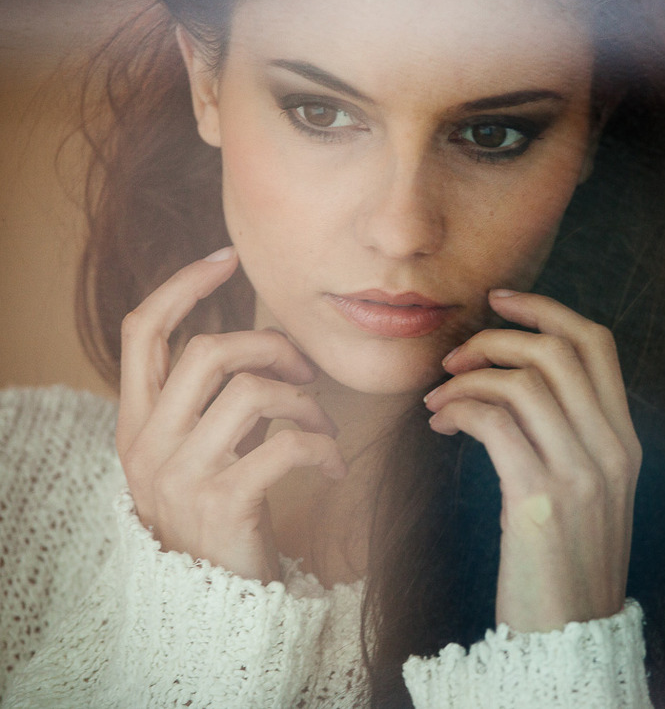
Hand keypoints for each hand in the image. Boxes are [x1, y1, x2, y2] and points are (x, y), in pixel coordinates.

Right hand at [115, 247, 346, 582]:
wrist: (215, 600)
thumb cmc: (219, 510)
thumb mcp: (197, 451)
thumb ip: (210, 400)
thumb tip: (264, 341)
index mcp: (136, 422)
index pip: (142, 331)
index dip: (182, 286)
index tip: (225, 259)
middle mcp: (147, 444)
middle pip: (207, 352)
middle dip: (270, 346)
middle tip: (304, 369)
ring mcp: (181, 475)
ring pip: (251, 392)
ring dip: (304, 399)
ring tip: (321, 423)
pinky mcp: (224, 502)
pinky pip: (286, 444)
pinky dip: (322, 445)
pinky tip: (333, 464)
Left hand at [424, 290, 640, 632]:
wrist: (569, 636)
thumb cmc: (565, 557)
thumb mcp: (587, 488)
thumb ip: (568, 433)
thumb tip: (511, 381)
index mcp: (625, 438)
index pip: (595, 342)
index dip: (545, 308)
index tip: (499, 300)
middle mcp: (612, 446)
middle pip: (554, 350)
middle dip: (494, 339)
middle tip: (453, 359)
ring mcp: (581, 472)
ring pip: (521, 381)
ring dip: (466, 379)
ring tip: (437, 401)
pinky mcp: (540, 498)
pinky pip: (493, 421)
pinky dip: (458, 409)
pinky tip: (440, 425)